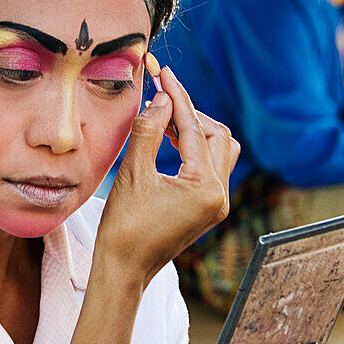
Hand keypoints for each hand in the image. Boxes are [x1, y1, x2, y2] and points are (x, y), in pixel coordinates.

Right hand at [98, 67, 239, 286]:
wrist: (124, 269)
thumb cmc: (124, 227)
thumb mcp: (132, 174)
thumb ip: (148, 131)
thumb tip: (162, 98)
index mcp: (205, 188)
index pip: (195, 129)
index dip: (178, 98)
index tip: (163, 74)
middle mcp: (220, 195)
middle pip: (218, 136)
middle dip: (190, 113)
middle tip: (162, 96)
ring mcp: (217, 204)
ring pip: (220, 151)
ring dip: (197, 130)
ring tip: (165, 118)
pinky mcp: (209, 209)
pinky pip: (212, 168)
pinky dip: (195, 149)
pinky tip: (169, 140)